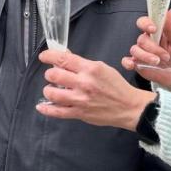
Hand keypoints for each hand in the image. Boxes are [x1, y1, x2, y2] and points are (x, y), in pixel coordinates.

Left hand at [36, 50, 155, 130]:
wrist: (128, 106)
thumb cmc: (116, 86)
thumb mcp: (101, 67)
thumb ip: (81, 64)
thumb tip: (63, 57)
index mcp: (90, 69)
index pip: (63, 59)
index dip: (48, 56)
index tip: (44, 56)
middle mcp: (83, 83)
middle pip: (53, 75)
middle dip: (50, 74)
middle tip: (53, 76)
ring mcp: (80, 100)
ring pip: (52, 93)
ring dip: (48, 90)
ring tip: (53, 90)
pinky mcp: (79, 113)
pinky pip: (57, 112)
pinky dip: (46, 109)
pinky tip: (41, 106)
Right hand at [122, 10, 170, 93]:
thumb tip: (169, 12)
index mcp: (156, 32)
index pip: (145, 22)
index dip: (146, 24)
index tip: (153, 29)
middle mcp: (147, 41)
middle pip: (141, 39)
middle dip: (153, 48)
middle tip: (165, 56)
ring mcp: (141, 52)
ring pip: (135, 49)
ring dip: (145, 56)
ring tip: (157, 62)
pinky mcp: (137, 64)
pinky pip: (126, 61)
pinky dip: (127, 62)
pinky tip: (132, 64)